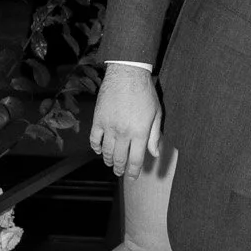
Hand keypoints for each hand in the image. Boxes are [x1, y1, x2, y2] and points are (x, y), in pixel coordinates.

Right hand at [90, 64, 162, 181]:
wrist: (127, 74)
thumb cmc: (145, 92)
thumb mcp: (156, 113)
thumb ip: (154, 135)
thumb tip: (155, 153)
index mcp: (139, 133)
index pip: (136, 159)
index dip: (134, 171)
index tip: (132, 177)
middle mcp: (123, 133)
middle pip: (120, 158)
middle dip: (120, 169)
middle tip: (120, 173)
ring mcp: (109, 127)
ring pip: (106, 151)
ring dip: (108, 160)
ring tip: (111, 164)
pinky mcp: (98, 119)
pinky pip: (94, 139)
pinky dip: (96, 147)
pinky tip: (99, 150)